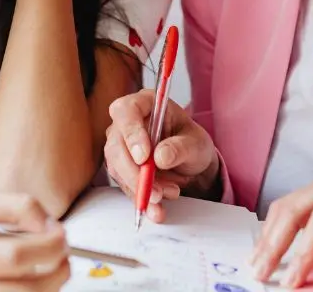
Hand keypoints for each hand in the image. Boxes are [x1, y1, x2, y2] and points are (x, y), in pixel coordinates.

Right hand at [0, 184, 70, 290]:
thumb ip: (14, 205)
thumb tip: (46, 223)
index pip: (16, 256)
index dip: (49, 246)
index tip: (61, 235)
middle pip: (26, 289)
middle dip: (57, 272)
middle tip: (65, 255)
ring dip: (49, 288)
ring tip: (53, 269)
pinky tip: (33, 282)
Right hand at [104, 88, 221, 221]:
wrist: (191, 163)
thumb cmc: (192, 143)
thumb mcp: (196, 143)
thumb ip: (180, 147)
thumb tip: (160, 158)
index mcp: (145, 103)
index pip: (126, 111)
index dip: (131, 133)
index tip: (144, 157)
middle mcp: (127, 123)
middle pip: (116, 144)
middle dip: (134, 172)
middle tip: (156, 190)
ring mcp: (121, 146)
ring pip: (117, 168)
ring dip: (140, 187)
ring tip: (168, 195)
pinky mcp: (121, 168)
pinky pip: (124, 185)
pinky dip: (140, 199)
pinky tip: (156, 209)